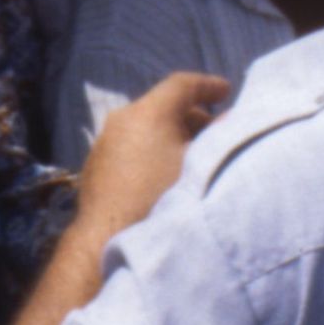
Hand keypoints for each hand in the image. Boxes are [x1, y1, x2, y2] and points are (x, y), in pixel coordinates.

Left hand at [77, 70, 230, 240]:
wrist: (109, 239)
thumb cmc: (160, 200)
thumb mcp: (198, 168)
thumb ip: (216, 140)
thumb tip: (228, 123)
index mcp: (149, 111)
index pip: (183, 85)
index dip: (208, 86)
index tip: (226, 92)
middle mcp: (123, 118)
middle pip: (163, 106)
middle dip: (192, 116)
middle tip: (213, 131)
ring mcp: (104, 141)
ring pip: (144, 127)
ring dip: (169, 135)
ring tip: (189, 155)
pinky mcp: (95, 165)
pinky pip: (129, 146)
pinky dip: (149, 150)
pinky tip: (161, 173)